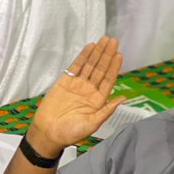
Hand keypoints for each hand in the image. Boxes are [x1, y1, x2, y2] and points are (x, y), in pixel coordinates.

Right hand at [27, 37, 125, 155]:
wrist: (49, 132)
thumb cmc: (71, 132)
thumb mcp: (93, 124)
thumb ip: (107, 110)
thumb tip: (123, 98)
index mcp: (98, 101)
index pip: (109, 80)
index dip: (114, 67)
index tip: (120, 55)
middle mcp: (89, 90)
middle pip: (100, 69)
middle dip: (107, 55)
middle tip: (113, 41)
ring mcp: (78, 84)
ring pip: (90, 65)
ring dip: (97, 52)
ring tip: (104, 40)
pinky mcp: (65, 81)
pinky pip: (76, 66)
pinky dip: (83, 56)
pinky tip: (90, 48)